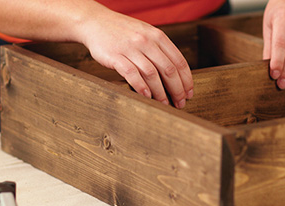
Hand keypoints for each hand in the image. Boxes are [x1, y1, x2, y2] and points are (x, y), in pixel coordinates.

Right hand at [78, 7, 192, 107]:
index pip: (179, 61)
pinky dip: (141, 87)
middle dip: (177, 89)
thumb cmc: (122, 31)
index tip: (189, 93)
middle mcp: (146, 41)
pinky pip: (131, 74)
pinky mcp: (115, 56)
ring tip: (164, 104)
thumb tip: (175, 72)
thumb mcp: (145, 33)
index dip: (186, 80)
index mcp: (157, 36)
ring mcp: (131, 48)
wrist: (95, 22)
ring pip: (152, 74)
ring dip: (160, 92)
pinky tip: (146, 96)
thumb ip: (160, 49)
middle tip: (180, 103)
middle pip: (168, 69)